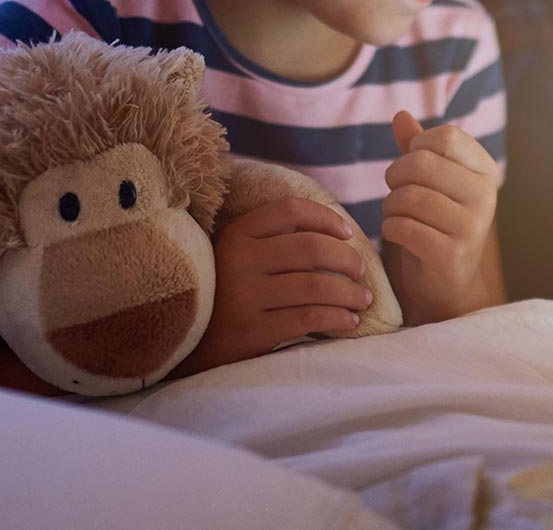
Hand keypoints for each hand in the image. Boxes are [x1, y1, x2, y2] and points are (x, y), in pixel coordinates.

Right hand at [173, 197, 371, 375]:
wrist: (188, 342)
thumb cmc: (225, 293)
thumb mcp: (236, 255)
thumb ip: (271, 239)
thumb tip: (335, 231)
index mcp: (238, 234)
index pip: (291, 211)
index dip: (326, 218)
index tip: (348, 233)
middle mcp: (240, 260)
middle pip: (311, 248)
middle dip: (347, 258)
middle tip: (361, 270)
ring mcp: (246, 296)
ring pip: (315, 286)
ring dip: (350, 292)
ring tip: (363, 299)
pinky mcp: (254, 331)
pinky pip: (308, 319)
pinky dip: (337, 318)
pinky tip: (349, 321)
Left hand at [380, 110, 501, 324]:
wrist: (446, 280)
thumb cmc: (436, 220)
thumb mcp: (430, 180)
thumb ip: (416, 147)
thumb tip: (400, 115)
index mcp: (485, 171)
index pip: (445, 137)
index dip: (416, 147)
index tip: (413, 166)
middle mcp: (485, 196)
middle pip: (423, 163)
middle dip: (396, 175)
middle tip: (395, 191)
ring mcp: (471, 227)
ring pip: (410, 196)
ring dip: (390, 204)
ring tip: (395, 213)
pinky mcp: (451, 255)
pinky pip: (404, 227)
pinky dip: (390, 227)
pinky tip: (397, 232)